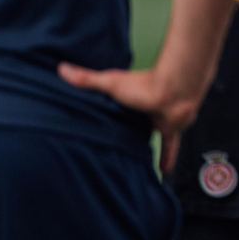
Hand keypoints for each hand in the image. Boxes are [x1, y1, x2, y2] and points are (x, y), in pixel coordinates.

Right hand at [58, 63, 200, 172]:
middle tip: (111, 144)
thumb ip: (87, 79)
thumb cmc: (144, 85)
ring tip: (133, 158)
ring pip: (149, 134)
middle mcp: (142, 110)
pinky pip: (169, 145)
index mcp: (127, 98)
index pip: (112, 106)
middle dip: (124, 130)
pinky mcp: (169, 128)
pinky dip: (167, 157)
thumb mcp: (111, 83)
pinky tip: (163, 171)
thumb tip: (62, 68)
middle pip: (131, 122)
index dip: (104, 112)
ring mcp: (156, 119)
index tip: (94, 122)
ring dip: (143, 143)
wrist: (176, 91)